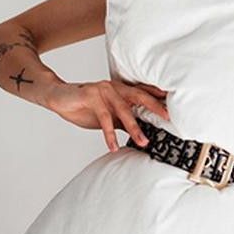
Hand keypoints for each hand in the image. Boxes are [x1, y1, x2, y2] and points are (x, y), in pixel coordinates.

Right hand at [45, 79, 169, 152]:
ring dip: (134, 127)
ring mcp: (103, 90)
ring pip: (123, 109)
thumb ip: (124, 120)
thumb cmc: (84, 106)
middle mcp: (115, 86)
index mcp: (121, 89)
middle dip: (155, 106)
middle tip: (168, 117)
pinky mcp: (91, 96)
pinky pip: (104, 118)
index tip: (175, 106)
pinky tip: (113, 146)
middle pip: (139, 96)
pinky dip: (109, 134)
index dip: (158, 98)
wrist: (58, 98)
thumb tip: (143, 133)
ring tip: (143, 141)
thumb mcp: (108, 116)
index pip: (143, 92)